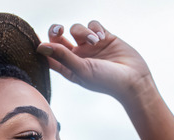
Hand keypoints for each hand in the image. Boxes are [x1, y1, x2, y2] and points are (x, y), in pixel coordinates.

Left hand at [37, 21, 154, 104]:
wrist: (134, 80)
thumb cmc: (106, 81)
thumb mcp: (81, 69)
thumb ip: (61, 56)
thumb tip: (40, 46)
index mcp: (68, 67)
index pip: (49, 54)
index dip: (44, 45)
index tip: (43, 42)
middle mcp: (78, 56)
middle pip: (59, 37)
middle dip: (57, 30)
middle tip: (60, 29)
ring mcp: (91, 46)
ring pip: (77, 29)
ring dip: (84, 32)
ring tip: (96, 42)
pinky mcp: (104, 37)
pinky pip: (93, 25)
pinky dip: (96, 28)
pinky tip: (102, 38)